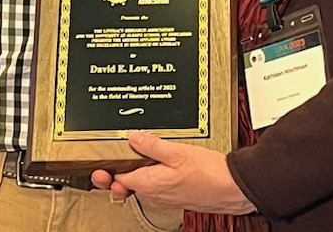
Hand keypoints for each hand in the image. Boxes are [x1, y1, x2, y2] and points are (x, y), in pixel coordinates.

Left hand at [93, 132, 254, 214]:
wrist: (233, 187)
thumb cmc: (210, 174)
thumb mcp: (178, 151)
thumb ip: (152, 144)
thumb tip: (132, 137)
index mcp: (148, 183)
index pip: (117, 177)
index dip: (106, 167)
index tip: (99, 159)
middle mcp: (153, 193)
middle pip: (125, 182)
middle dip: (115, 170)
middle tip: (108, 157)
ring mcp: (163, 194)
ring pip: (140, 181)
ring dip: (135, 168)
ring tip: (134, 151)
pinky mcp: (174, 192)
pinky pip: (154, 182)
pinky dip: (150, 170)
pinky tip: (156, 158)